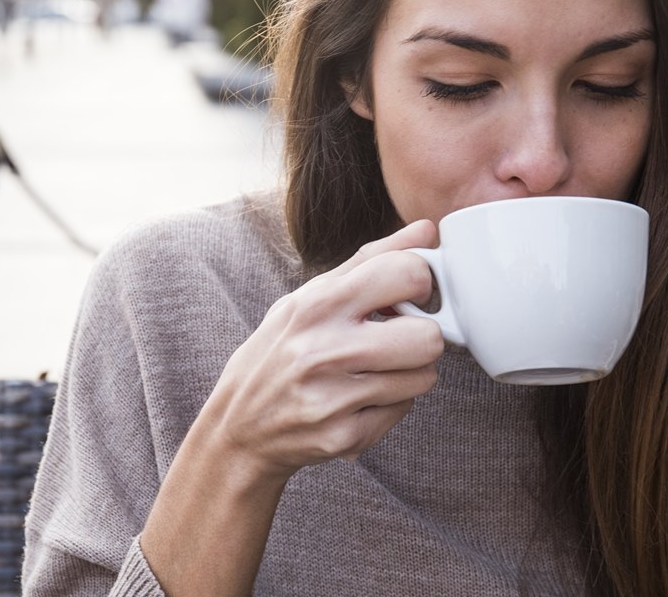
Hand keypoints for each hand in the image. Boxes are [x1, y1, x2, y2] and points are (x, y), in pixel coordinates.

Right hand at [201, 219, 443, 480]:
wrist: (240, 424)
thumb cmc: (281, 349)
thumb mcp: (312, 294)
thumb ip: (372, 259)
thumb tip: (427, 230)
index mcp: (318, 304)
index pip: (409, 274)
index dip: (420, 283)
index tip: (408, 295)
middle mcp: (324, 350)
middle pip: (428, 338)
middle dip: (422, 336)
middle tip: (398, 338)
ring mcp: (333, 398)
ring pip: (424, 377)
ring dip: (409, 372)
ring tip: (375, 369)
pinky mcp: (343, 436)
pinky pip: (404, 410)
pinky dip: (390, 404)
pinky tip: (359, 398)